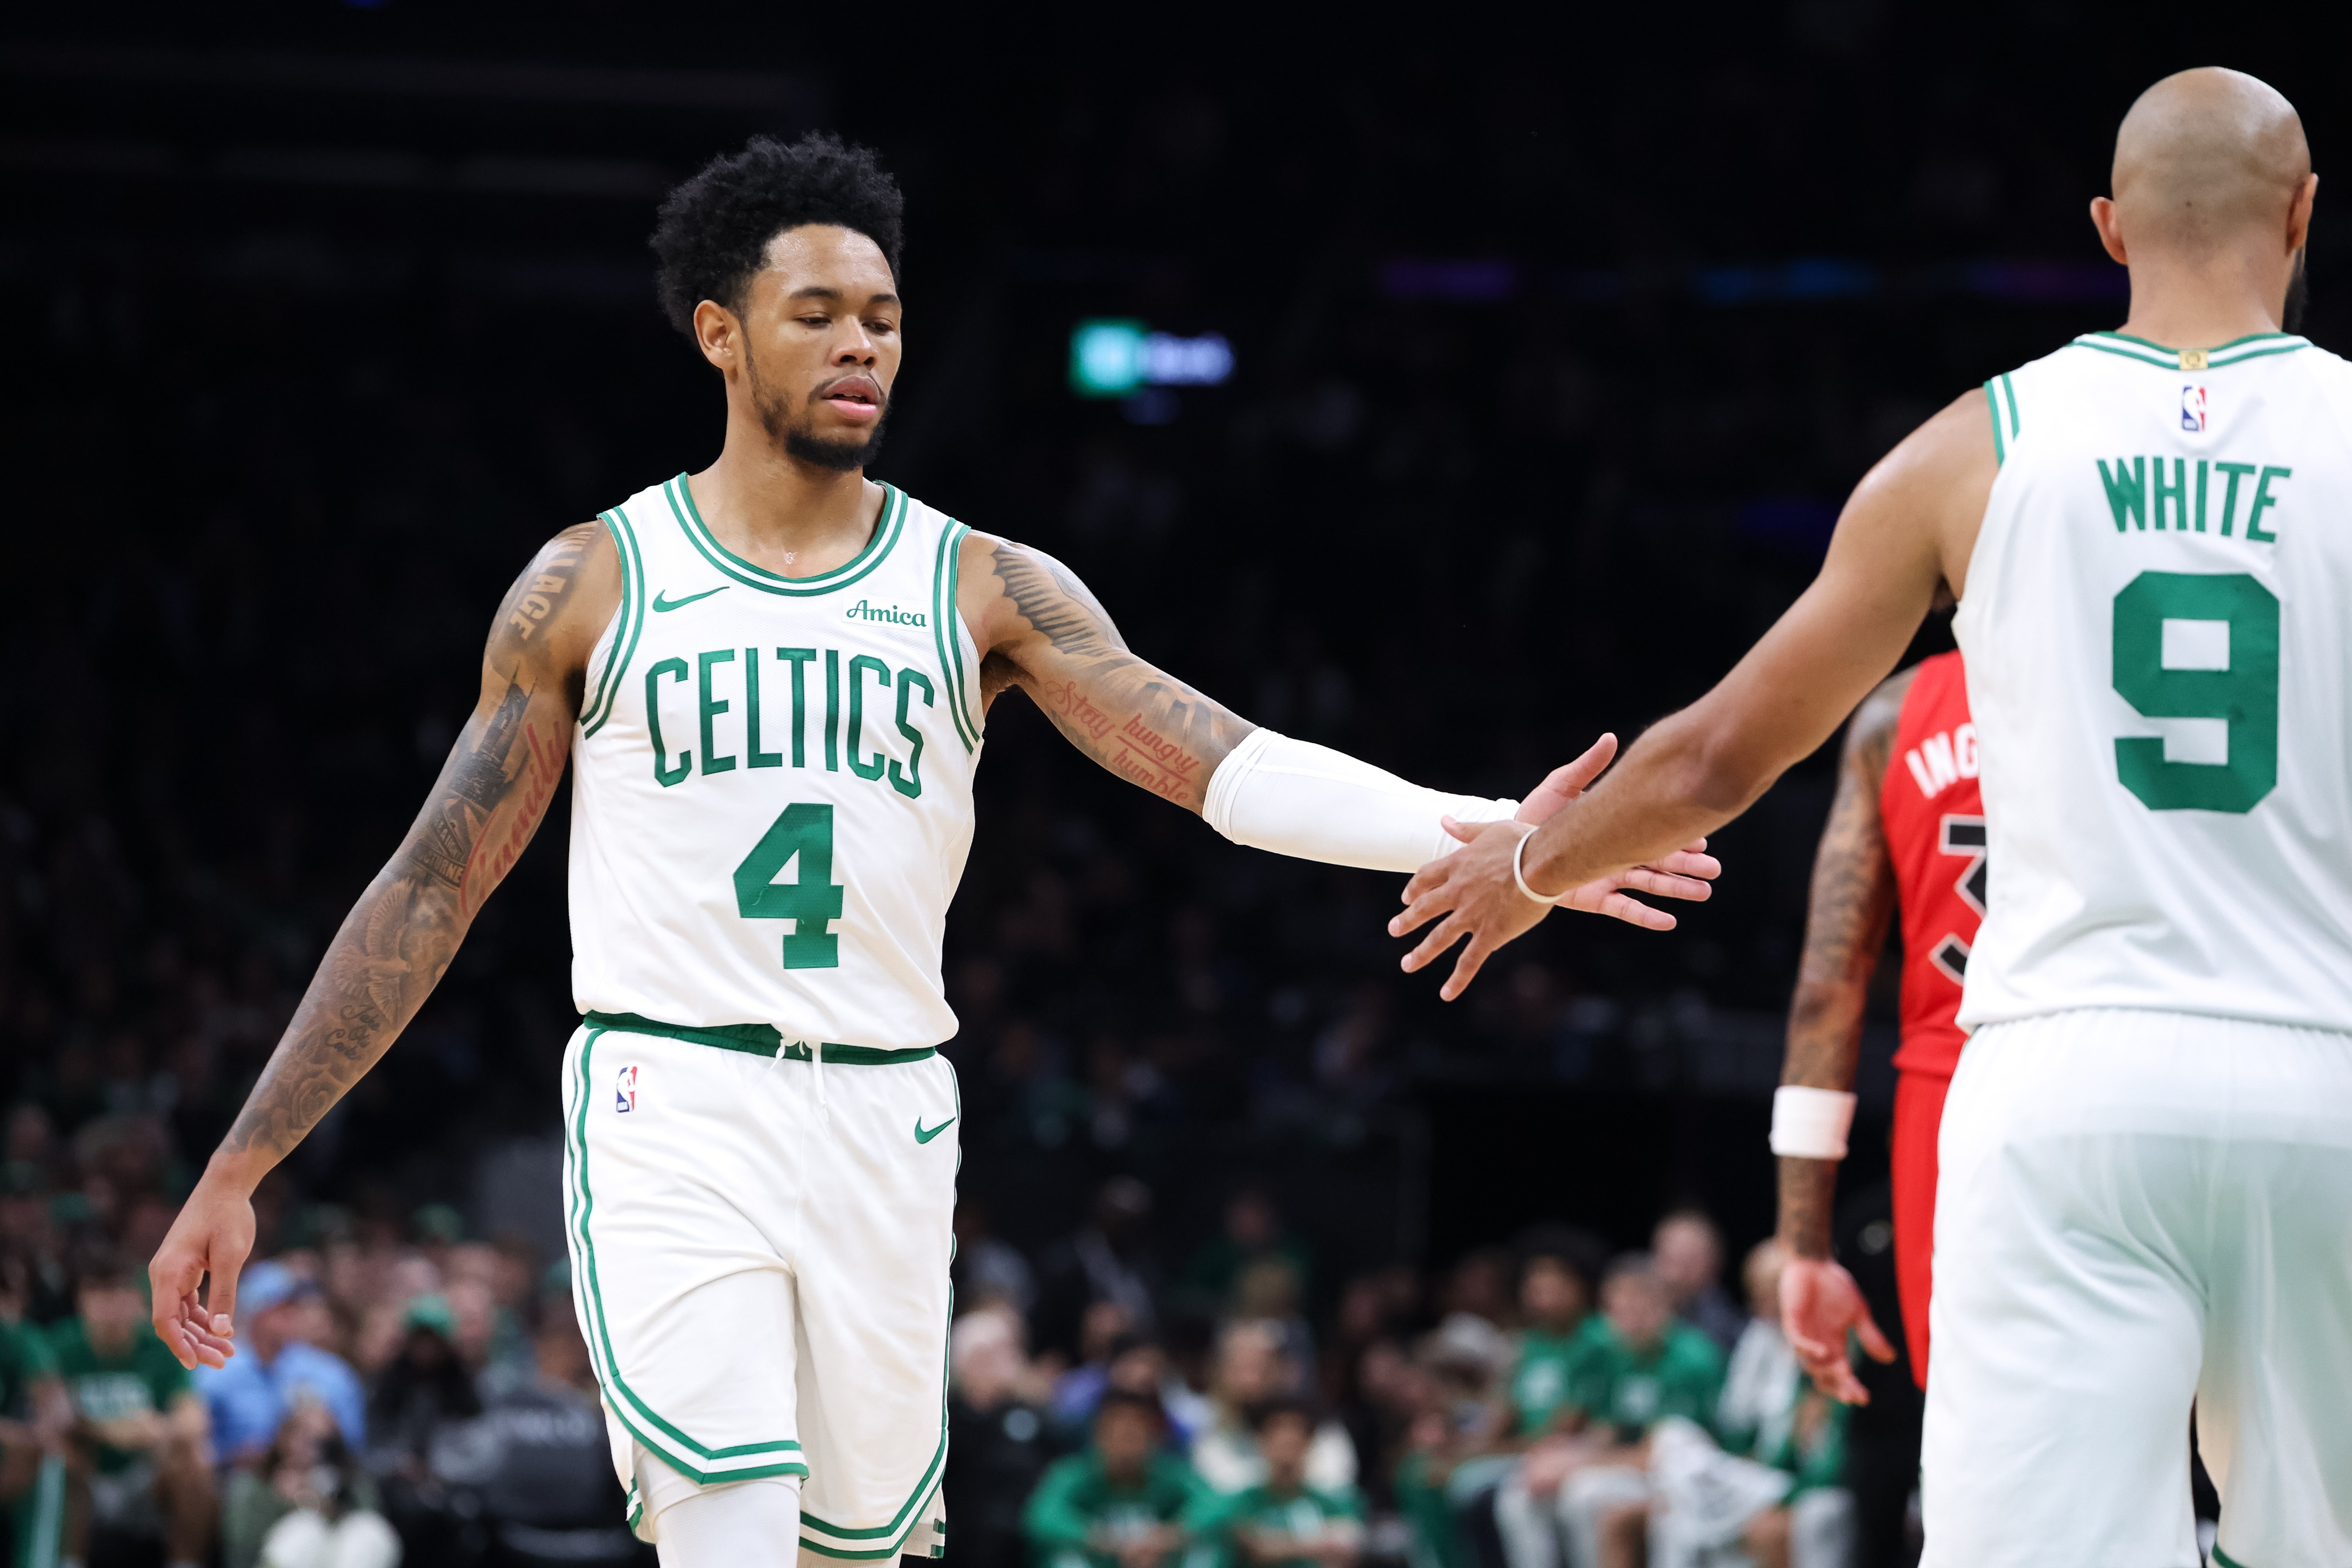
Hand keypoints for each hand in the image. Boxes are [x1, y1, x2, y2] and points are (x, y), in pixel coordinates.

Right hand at [149, 1168, 255, 1370]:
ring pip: (182, 1315)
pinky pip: (188, 1303)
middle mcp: (163, 1274)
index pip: (165, 1320)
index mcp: (167, 1272)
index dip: (179, 1345)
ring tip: (228, 1352)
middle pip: (173, 1322)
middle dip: (196, 1344)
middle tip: (224, 1361)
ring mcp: (172, 1273)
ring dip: (201, 1334)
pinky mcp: (184, 1270)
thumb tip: (223, 1331)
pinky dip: (203, 1318)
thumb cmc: (229, 1216)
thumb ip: (225, 1294)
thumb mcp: (231, 1256)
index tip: (195, 1365)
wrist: (226, 1185)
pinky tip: (221, 1330)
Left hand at [1514, 735, 1719, 929]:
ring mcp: (1607, 877)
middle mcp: (1617, 853)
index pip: (1654, 829)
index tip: (1702, 837)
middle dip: (1688, 865)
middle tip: (1715, 869)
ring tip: (1704, 892)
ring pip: (1650, 884)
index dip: (1678, 835)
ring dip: (1676, 889)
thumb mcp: (1561, 784)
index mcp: (1616, 826)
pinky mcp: (1593, 898)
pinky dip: (1646, 916)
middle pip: (1660, 860)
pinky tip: (1669, 921)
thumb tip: (1611, 737)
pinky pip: (1624, 909)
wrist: (1509, 846)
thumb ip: (1588, 765)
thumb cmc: (1536, 813)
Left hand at [1778, 1255, 1895, 1403]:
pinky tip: (1823, 1352)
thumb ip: (1871, 1336)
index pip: (1841, 1375)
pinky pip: (1797, 1340)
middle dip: (1837, 1387)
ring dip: (1824, 1371)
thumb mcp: (1859, 1313)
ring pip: (1809, 1363)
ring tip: (1843, 1373)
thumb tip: (1890, 1358)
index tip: (1864, 1398)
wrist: (1815, 1262)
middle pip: (1823, 1376)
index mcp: (1834, 1346)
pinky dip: (1809, 1348)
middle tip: (1852, 1396)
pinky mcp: (1792, 1320)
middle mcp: (1818, 1345)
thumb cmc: (1834, 1286)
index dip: (1850, 1388)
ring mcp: (1803, 1334)